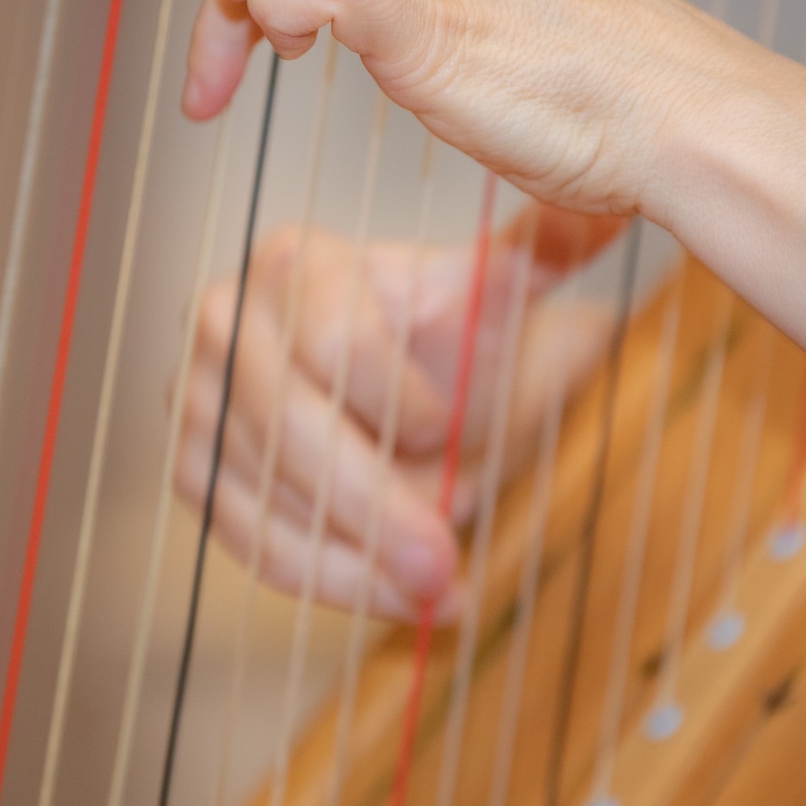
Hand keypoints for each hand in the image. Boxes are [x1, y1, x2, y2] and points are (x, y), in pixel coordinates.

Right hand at [173, 207, 618, 622]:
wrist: (421, 389)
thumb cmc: (455, 342)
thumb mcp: (503, 298)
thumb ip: (547, 250)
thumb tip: (611, 209)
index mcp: (293, 261)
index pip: (336, 347)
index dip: (401, 407)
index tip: (457, 436)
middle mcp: (224, 318)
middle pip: (289, 427)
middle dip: (374, 506)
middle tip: (444, 566)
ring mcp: (196, 396)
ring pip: (264, 494)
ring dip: (352, 557)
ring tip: (434, 590)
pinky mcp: (194, 467)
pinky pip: (244, 538)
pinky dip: (321, 578)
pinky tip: (389, 597)